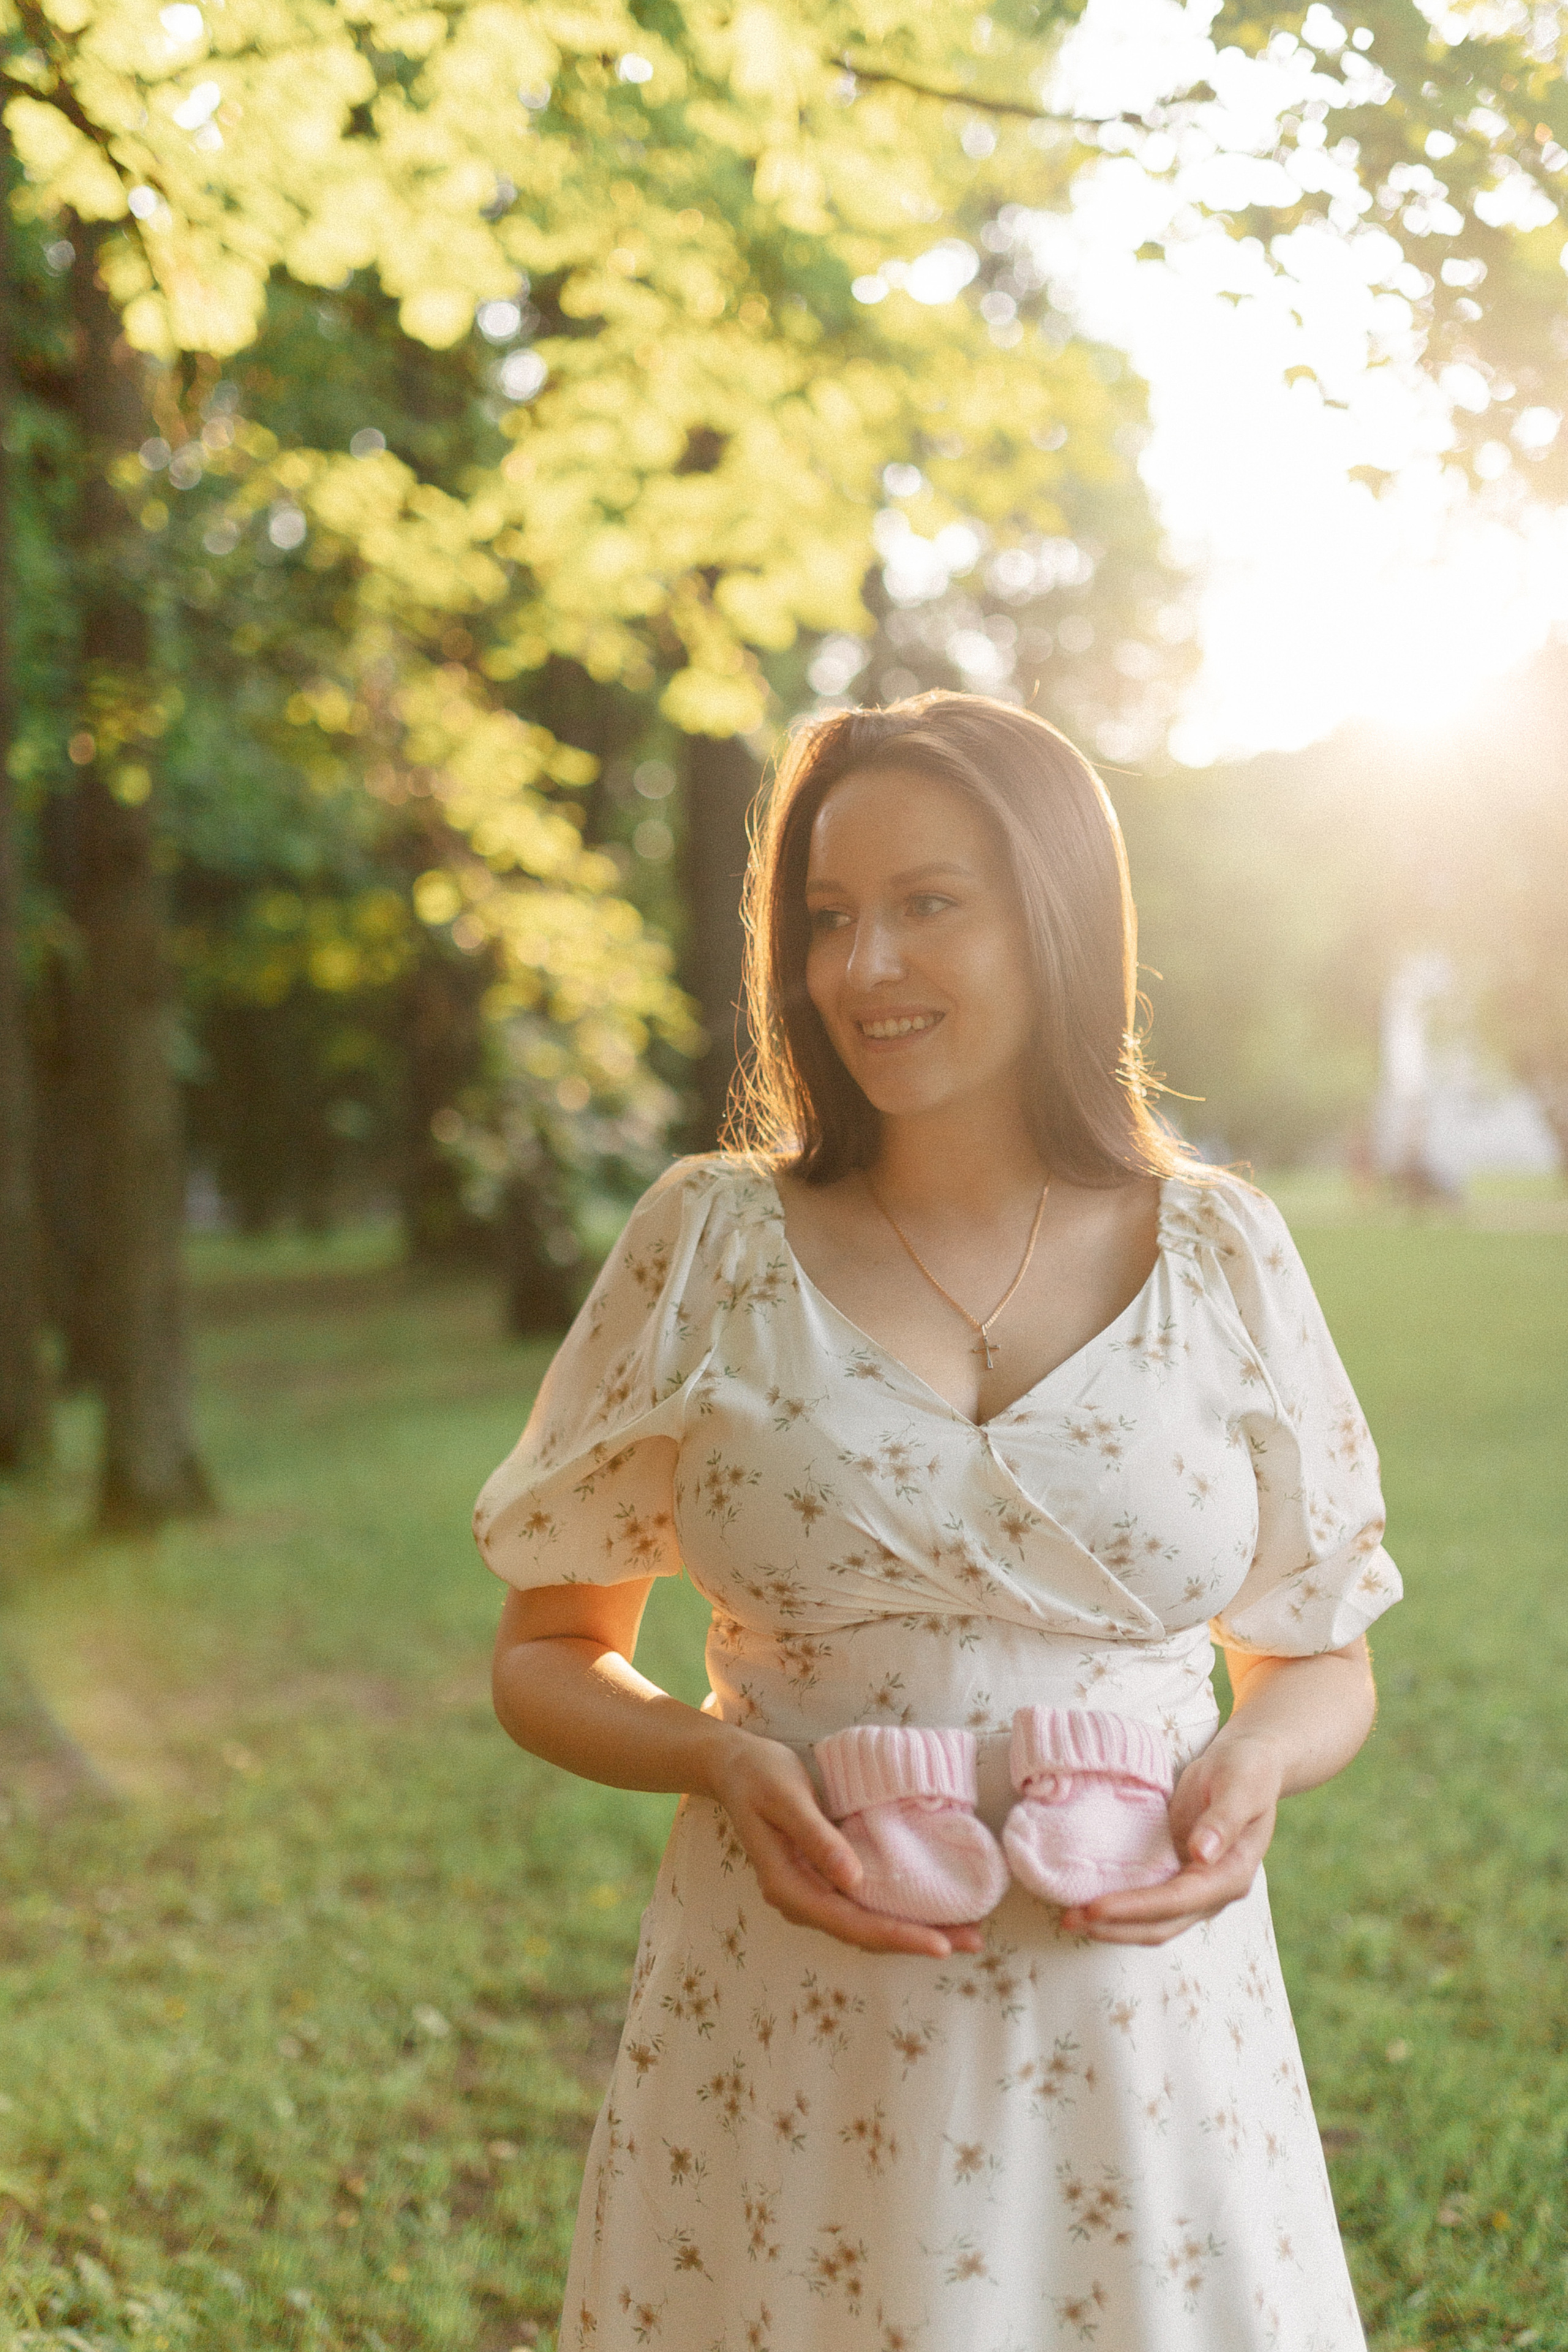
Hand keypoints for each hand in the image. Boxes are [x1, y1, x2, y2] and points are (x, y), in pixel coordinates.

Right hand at [704, 1729, 985, 1958]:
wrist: (734, 1766)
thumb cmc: (760, 1775)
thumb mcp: (787, 1798)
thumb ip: (817, 1838)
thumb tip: (853, 1879)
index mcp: (788, 1887)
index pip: (851, 1923)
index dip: (897, 1936)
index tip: (941, 1944)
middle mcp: (800, 1900)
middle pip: (863, 1933)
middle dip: (916, 1940)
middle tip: (972, 1942)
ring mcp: (810, 1892)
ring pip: (865, 1924)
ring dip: (910, 1930)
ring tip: (962, 1932)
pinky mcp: (821, 1878)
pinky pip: (862, 1905)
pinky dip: (895, 1910)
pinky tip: (925, 1908)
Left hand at [1057, 1727, 1283, 1946]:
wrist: (1249, 1763)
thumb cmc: (1247, 1770)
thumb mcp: (1241, 1786)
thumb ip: (1223, 1820)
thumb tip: (1201, 1854)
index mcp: (1232, 1874)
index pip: (1178, 1900)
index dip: (1136, 1908)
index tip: (1096, 1907)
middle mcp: (1214, 1891)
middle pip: (1162, 1924)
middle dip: (1116, 1927)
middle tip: (1069, 1920)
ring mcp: (1196, 1888)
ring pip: (1154, 1921)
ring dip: (1114, 1925)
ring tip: (1070, 1919)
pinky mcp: (1179, 1875)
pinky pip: (1148, 1902)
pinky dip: (1121, 1907)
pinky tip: (1090, 1901)